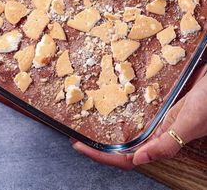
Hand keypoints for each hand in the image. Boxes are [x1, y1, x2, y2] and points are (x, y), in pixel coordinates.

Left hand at [71, 64, 206, 168]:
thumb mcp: (190, 122)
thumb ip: (168, 143)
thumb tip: (138, 159)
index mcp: (162, 142)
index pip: (127, 158)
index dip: (102, 156)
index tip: (80, 146)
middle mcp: (158, 134)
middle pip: (122, 148)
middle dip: (98, 145)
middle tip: (76, 135)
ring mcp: (159, 120)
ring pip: (128, 133)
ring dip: (107, 132)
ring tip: (88, 125)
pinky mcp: (161, 107)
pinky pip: (137, 116)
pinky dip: (121, 114)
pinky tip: (112, 106)